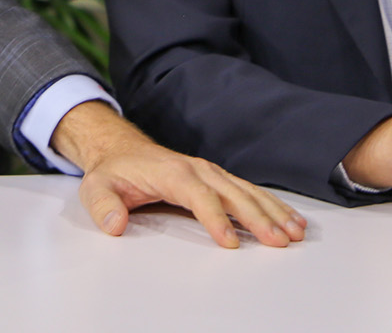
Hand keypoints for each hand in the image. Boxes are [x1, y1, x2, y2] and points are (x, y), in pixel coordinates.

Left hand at [50, 101, 305, 248]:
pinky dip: (272, 205)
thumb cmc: (113, 171)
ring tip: (295, 232)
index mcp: (172, 173)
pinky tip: (290, 219)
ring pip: (248, 192)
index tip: (229, 243)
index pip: (199, 196)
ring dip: (273, 212)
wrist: (121, 149)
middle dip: (258, 219)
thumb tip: (114, 225)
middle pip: (233, 195)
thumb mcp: (96, 187)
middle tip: (279, 242)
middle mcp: (198, 169)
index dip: (215, 219)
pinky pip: (249, 191)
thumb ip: (103, 206)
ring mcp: (211, 172)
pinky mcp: (218, 178)